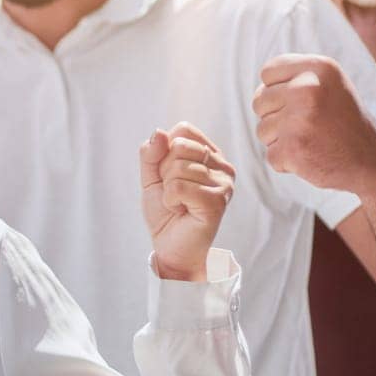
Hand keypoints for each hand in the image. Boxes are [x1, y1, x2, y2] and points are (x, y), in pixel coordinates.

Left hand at [140, 123, 235, 281]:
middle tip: (173, 191)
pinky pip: (179, 186)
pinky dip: (171, 199)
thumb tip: (159, 132)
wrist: (171, 245)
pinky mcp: (218, 200)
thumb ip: (151, 153)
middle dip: (164, 170)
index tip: (169, 173)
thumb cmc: (166, 211)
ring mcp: (224, 182)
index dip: (165, 151)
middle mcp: (223, 165)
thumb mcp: (151, 176)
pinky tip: (181, 209)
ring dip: (167, 188)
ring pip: (179, 167)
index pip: (183, 130)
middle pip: (180, 145)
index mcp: (210, 153)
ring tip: (178, 202)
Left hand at [253, 54, 375, 193]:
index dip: (277, 89)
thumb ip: (295, 77)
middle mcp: (307, 88)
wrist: (373, 160)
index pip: (268, 73)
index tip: (302, 101)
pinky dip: (287, 161)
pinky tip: (312, 156)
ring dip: (281, 140)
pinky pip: (271, 155)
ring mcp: (299, 119)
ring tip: (312, 139)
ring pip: (262, 130)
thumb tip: (259, 88)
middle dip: (277, 116)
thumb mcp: (328, 85)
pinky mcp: (293, 148)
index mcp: (318, 68)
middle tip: (310, 124)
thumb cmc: (343, 121)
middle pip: (259, 101)